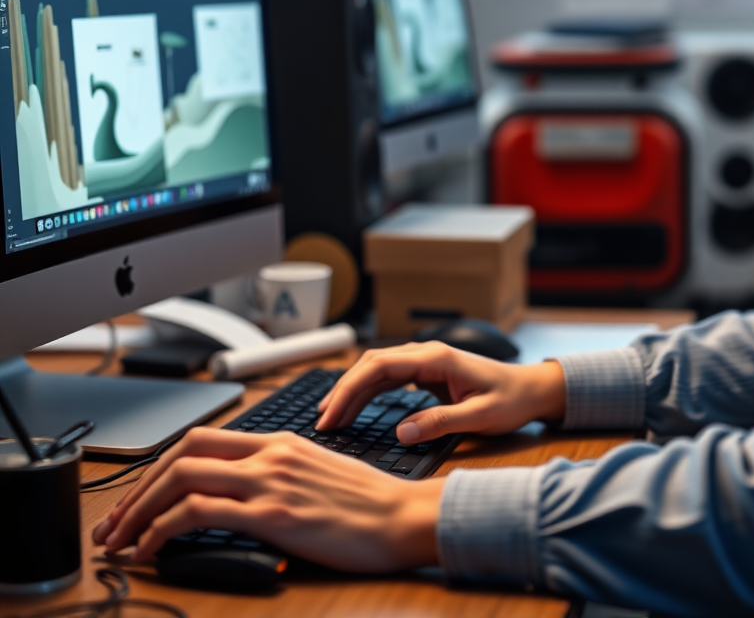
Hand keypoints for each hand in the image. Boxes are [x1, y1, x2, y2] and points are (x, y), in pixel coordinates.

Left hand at [92, 428, 443, 571]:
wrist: (403, 516)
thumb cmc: (368, 504)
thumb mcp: (318, 475)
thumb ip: (278, 476)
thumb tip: (241, 498)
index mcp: (280, 441)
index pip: (203, 440)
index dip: (160, 467)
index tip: (139, 498)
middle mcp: (269, 453)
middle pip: (182, 452)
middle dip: (137, 488)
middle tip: (114, 522)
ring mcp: (269, 480)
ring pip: (180, 477)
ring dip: (138, 510)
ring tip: (119, 540)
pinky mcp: (272, 513)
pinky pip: (198, 512)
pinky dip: (161, 529)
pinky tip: (151, 550)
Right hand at [317, 341, 566, 443]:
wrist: (531, 389)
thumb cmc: (511, 400)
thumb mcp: (481, 416)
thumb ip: (442, 422)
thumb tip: (402, 432)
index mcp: (436, 357)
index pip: (380, 366)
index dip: (351, 389)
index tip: (331, 414)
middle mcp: (426, 353)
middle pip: (372, 365)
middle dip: (343, 391)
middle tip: (322, 422)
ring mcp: (426, 361)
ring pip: (377, 371)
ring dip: (352, 392)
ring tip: (330, 418)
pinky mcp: (427, 373)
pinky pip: (389, 379)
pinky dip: (368, 392)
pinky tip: (353, 408)